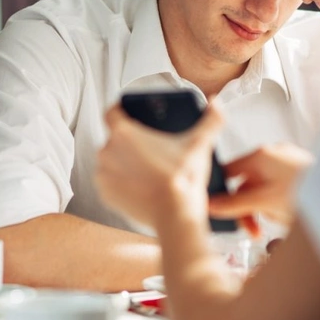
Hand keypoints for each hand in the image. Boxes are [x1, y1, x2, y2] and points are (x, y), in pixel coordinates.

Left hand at [96, 103, 224, 229]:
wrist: (175, 215)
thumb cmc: (184, 179)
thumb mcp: (200, 144)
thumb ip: (212, 119)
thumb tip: (216, 103)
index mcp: (124, 133)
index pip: (112, 112)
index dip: (120, 110)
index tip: (129, 114)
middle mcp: (107, 151)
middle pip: (115, 138)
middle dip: (129, 142)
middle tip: (150, 149)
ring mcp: (103, 174)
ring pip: (111, 160)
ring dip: (124, 162)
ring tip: (146, 169)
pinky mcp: (104, 193)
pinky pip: (110, 182)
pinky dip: (121, 182)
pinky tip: (139, 184)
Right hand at [207, 143, 313, 227]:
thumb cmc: (311, 193)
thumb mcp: (266, 203)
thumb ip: (236, 205)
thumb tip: (211, 206)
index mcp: (262, 155)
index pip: (228, 171)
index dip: (221, 192)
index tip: (219, 212)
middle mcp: (273, 155)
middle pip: (245, 184)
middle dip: (247, 209)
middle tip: (253, 231)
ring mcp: (286, 164)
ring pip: (261, 190)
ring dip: (262, 210)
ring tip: (274, 225)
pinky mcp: (298, 175)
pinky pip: (276, 191)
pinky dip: (276, 206)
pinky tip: (286, 218)